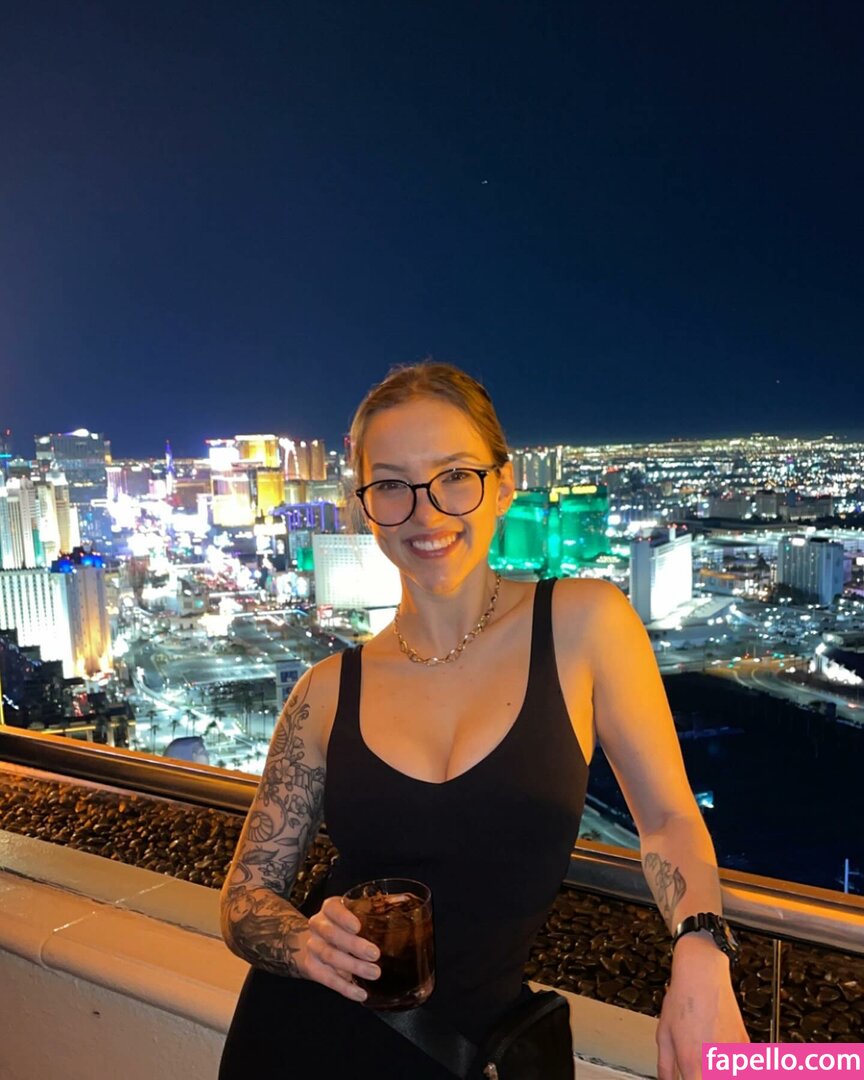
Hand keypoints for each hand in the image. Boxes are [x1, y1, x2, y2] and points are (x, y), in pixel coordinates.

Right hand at [292, 895, 380, 1001]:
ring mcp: (313, 946)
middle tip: (375, 954)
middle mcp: (318, 925)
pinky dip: (345, 988)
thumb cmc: (341, 926)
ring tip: (374, 973)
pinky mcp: (312, 967)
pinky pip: (328, 979)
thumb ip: (369, 914)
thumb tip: (399, 911)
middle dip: (354, 945)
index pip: (332, 908)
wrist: (312, 941)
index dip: (343, 918)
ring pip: (330, 956)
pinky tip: (361, 993)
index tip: (357, 927)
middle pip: (332, 935)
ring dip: (353, 966)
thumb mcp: (352, 915)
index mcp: (329, 908)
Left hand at [657, 933, 748, 1079]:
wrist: (703, 974)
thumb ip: (665, 1066)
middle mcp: (715, 1063)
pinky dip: (733, 1061)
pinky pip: (742, 1064)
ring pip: (729, 1072)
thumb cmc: (683, 999)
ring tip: (708, 1049)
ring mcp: (734, 1055)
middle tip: (697, 1064)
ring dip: (719, 1067)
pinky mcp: (745, 1045)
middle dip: (703, 1074)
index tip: (690, 1077)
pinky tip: (721, 1047)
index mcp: (692, 1064)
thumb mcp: (664, 1034)